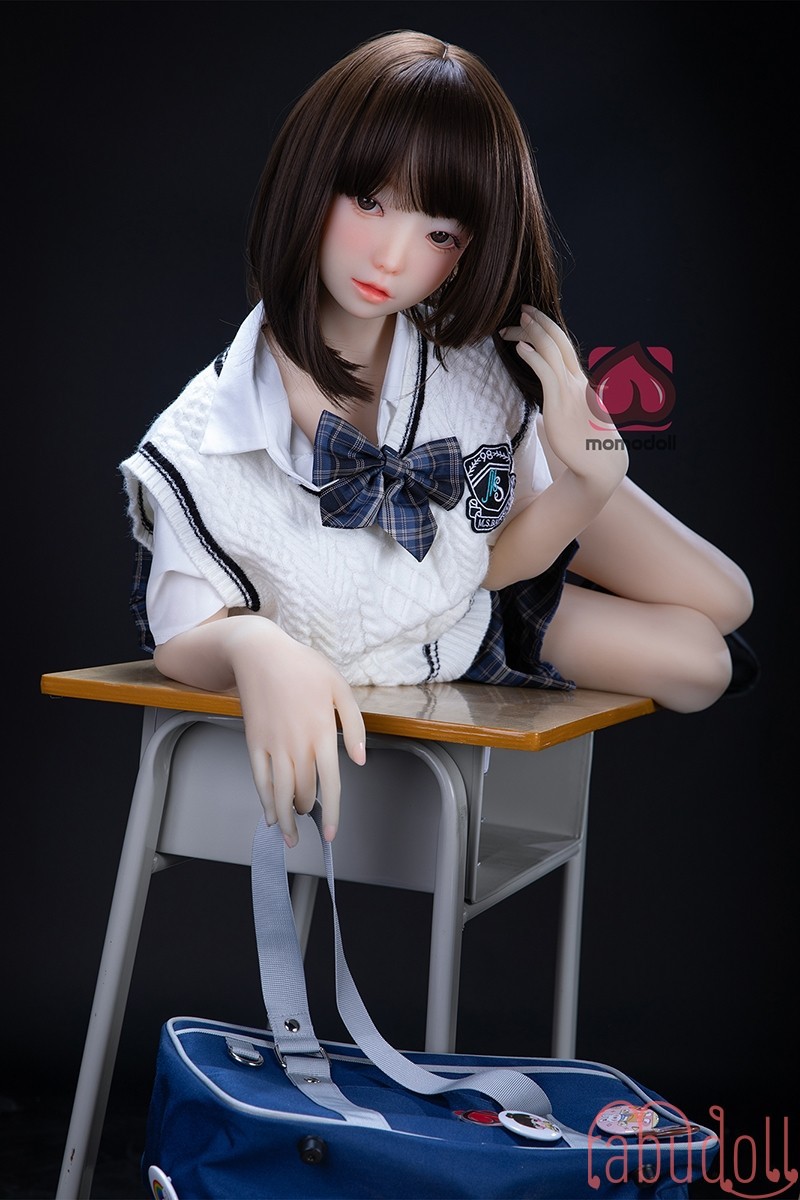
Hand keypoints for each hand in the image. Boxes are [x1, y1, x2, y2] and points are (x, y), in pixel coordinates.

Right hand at [230, 622, 365, 846]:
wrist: (260, 654)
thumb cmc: (303, 667)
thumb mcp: (340, 688)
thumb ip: (353, 726)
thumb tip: (359, 761)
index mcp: (322, 733)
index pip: (329, 783)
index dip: (332, 812)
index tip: (331, 833)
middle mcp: (297, 745)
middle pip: (303, 792)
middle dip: (308, 812)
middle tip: (312, 821)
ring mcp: (272, 745)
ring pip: (279, 793)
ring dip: (285, 818)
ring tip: (289, 836)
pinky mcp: (254, 742)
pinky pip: (259, 779)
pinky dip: (264, 800)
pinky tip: (269, 813)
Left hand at [501, 306, 626, 496]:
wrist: (600, 463)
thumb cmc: (585, 444)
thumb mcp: (574, 416)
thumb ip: (564, 402)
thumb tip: (552, 399)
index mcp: (580, 382)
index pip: (564, 346)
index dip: (548, 328)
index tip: (532, 318)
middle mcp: (577, 380)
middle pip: (558, 340)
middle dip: (539, 321)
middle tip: (521, 309)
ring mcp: (570, 389)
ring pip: (551, 350)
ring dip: (531, 333)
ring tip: (513, 325)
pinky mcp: (560, 402)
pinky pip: (546, 371)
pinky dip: (532, 356)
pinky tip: (520, 347)